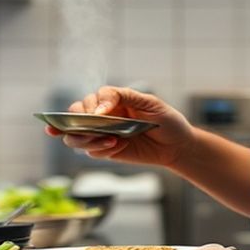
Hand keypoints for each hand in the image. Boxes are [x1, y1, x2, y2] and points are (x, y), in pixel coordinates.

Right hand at [45, 86, 195, 168]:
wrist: (177, 145)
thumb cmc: (165, 120)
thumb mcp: (149, 102)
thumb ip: (122, 97)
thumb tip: (98, 109)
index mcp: (111, 100)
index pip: (88, 100)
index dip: (87, 107)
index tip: (100, 115)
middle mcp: (103, 116)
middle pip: (73, 117)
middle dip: (76, 124)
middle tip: (94, 129)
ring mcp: (103, 134)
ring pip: (75, 137)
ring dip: (87, 139)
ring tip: (110, 140)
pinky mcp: (107, 151)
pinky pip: (92, 152)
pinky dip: (102, 150)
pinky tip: (119, 146)